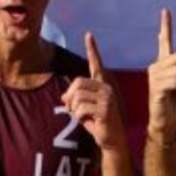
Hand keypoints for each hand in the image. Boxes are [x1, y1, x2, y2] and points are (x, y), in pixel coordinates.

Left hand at [62, 32, 125, 150]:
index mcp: (102, 85)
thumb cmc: (97, 123)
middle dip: (69, 97)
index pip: (96, 64)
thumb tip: (64, 96)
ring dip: (74, 110)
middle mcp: (107, 88)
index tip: (88, 34)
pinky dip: (78, 117)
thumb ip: (75, 97)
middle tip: (70, 108)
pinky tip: (88, 122)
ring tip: (81, 117)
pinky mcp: (105, 109)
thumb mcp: (83, 108)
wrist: (111, 140)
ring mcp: (107, 98)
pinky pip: (81, 108)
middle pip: (77, 83)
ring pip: (78, 97)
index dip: (92, 49)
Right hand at [146, 8, 175, 142]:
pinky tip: (172, 95)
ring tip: (175, 92)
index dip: (166, 25)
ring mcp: (154, 76)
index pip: (165, 40)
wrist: (167, 119)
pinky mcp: (155, 87)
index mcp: (164, 63)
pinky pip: (175, 80)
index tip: (165, 10)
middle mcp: (156, 66)